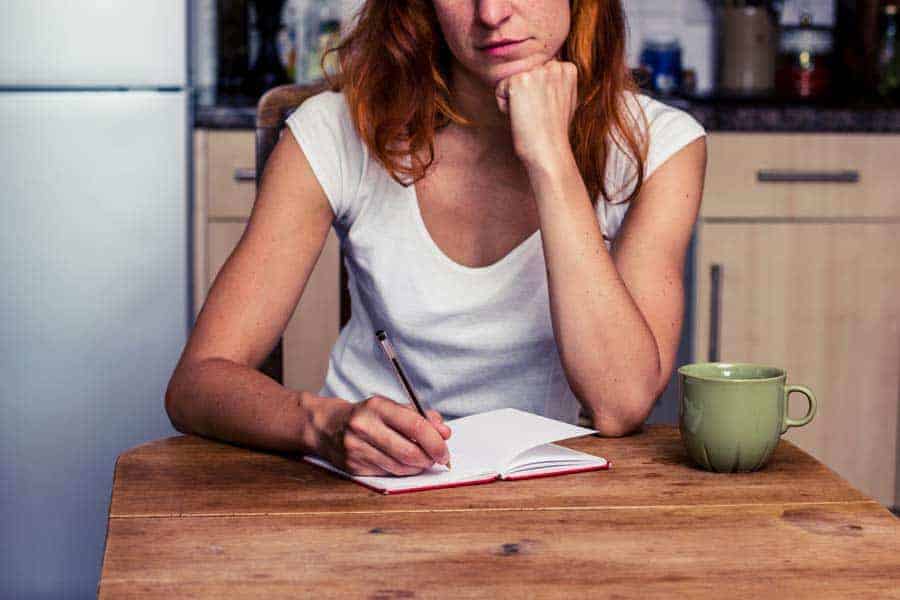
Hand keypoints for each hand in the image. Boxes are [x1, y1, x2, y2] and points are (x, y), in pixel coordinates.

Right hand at [314, 394, 451, 476]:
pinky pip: (387, 474)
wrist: (326, 426)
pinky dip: (402, 471)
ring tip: (422, 460)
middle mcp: (364, 427)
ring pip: (400, 467)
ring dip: (418, 467)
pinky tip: (404, 464)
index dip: (435, 442)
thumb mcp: (391, 407)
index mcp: (377, 407)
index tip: (445, 449)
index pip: (415, 425)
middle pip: (409, 452)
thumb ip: (421, 417)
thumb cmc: (366, 415)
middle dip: (429, 458)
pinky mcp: (353, 467)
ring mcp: (357, 449)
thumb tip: (444, 432)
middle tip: (438, 458)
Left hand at [495, 57, 577, 170]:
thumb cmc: (554, 131)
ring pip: (512, 82)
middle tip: (539, 115)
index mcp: (568, 68)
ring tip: (531, 115)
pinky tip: (522, 116)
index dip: (539, 94)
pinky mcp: (519, 80)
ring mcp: (537, 72)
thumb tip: (547, 71)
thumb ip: (556, 82)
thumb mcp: (564, 100)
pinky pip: (500, 90)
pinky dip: (505, 107)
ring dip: (516, 101)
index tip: (548, 110)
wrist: (549, 150)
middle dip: (526, 95)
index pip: (538, 72)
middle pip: (524, 76)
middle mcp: (554, 66)